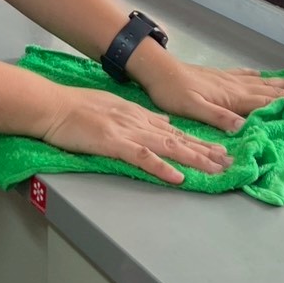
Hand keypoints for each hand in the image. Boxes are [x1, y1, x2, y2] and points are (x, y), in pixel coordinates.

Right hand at [39, 87, 230, 184]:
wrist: (53, 106)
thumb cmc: (76, 107)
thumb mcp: (112, 106)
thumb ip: (138, 116)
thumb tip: (162, 123)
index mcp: (137, 114)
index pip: (174, 129)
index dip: (198, 140)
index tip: (219, 149)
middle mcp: (138, 121)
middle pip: (178, 138)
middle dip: (206, 151)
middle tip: (230, 162)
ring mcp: (127, 131)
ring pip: (168, 146)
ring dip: (193, 158)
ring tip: (215, 169)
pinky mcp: (113, 143)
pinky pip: (142, 157)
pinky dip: (161, 167)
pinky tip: (177, 177)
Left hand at [139, 56, 283, 134]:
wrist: (158, 70)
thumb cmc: (173, 92)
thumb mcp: (194, 108)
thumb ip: (219, 118)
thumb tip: (244, 128)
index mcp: (233, 97)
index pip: (271, 102)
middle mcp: (236, 86)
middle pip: (274, 92)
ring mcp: (229, 80)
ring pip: (263, 82)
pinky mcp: (220, 77)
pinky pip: (247, 76)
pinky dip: (260, 77)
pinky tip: (263, 76)